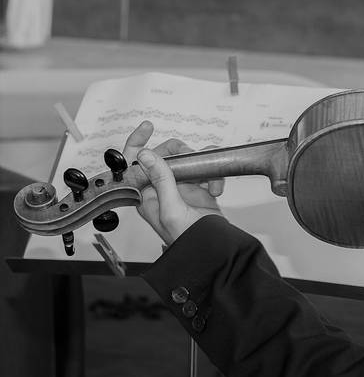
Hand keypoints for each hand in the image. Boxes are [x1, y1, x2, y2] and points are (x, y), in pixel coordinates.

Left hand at [123, 121, 223, 245]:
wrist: (213, 250)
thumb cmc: (187, 239)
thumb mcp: (171, 209)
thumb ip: (161, 180)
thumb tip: (146, 155)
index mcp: (145, 194)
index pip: (133, 161)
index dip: (138, 141)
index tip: (149, 126)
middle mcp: (160, 188)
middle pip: (164, 155)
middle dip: (180, 153)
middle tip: (192, 157)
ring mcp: (180, 188)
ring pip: (187, 161)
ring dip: (201, 166)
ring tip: (210, 179)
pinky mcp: (199, 189)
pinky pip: (204, 170)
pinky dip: (213, 175)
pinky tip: (217, 188)